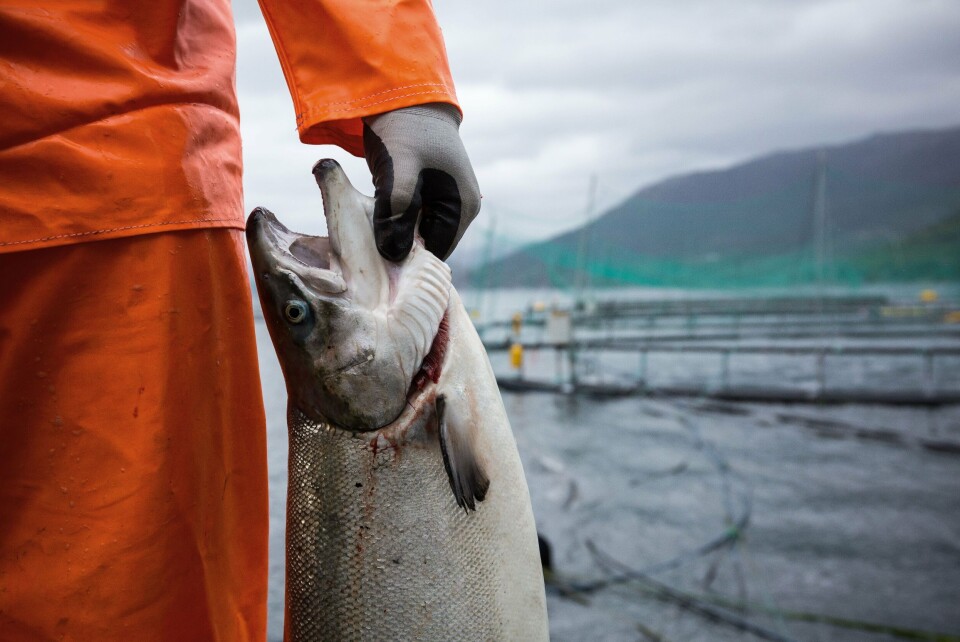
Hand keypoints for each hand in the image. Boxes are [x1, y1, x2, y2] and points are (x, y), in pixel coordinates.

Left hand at [363, 103, 480, 260]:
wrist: (404, 96)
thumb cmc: (406, 131)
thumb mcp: (399, 172)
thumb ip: (397, 213)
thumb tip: (393, 254)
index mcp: (463, 208)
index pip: (435, 254)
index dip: (407, 259)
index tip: (377, 257)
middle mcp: (461, 209)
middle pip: (427, 245)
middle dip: (400, 245)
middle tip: (370, 242)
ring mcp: (447, 201)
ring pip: (417, 232)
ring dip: (395, 231)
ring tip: (371, 224)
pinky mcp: (431, 193)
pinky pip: (412, 218)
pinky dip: (394, 219)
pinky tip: (376, 211)